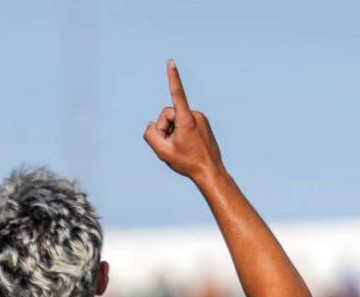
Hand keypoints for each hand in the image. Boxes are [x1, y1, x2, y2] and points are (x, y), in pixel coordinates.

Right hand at [143, 60, 223, 182]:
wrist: (209, 171)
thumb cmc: (186, 162)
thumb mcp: (162, 152)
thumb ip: (150, 135)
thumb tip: (151, 124)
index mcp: (186, 119)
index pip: (177, 94)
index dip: (173, 78)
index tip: (171, 62)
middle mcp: (194, 115)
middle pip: (167, 115)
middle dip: (164, 128)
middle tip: (169, 145)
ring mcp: (200, 118)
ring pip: (175, 119)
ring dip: (172, 132)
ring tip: (179, 147)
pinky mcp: (202, 123)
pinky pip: (183, 123)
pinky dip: (179, 133)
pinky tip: (185, 146)